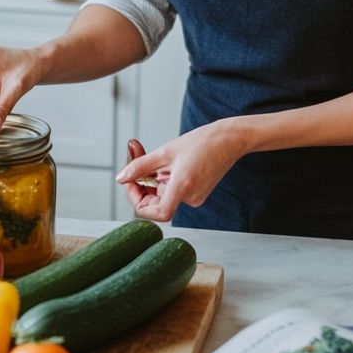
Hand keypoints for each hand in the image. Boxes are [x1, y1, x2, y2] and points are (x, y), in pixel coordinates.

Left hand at [115, 122, 246, 221]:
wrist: (231, 139)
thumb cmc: (202, 142)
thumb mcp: (165, 151)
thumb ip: (140, 166)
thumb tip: (121, 178)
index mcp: (183, 187)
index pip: (156, 213)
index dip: (138, 200)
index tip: (130, 181)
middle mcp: (190, 198)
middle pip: (156, 202)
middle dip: (142, 182)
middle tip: (136, 157)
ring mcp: (195, 197)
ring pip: (164, 194)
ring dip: (153, 178)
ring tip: (156, 155)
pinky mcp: (198, 193)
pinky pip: (174, 190)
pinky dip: (165, 178)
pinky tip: (170, 161)